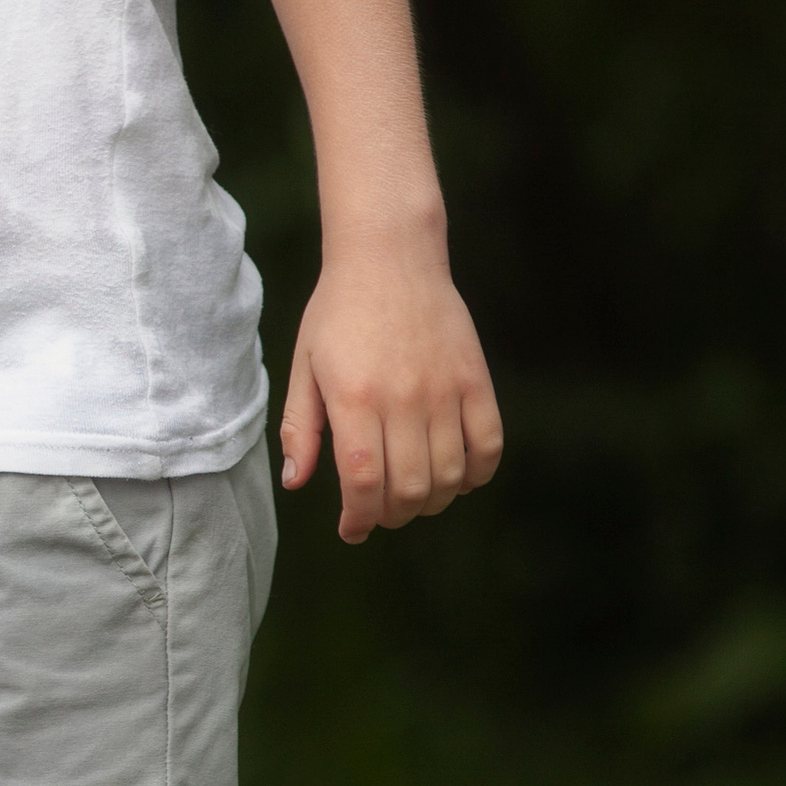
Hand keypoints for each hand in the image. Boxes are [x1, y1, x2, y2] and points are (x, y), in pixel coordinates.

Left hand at [280, 246, 503, 541]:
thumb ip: (301, 427)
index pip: (363, 483)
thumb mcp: (304, 365)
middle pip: (408, 489)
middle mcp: (402, 398)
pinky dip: (476, 474)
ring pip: (449, 476)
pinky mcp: (475, 379)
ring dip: (431, 501)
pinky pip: (489, 446)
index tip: (351, 529)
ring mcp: (444, 389)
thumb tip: (296, 483)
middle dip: (391, 516)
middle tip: (379, 513)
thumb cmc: (338, 312)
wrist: (390, 257)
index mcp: (353, 398)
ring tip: (412, 497)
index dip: (359, 519)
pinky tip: (456, 477)